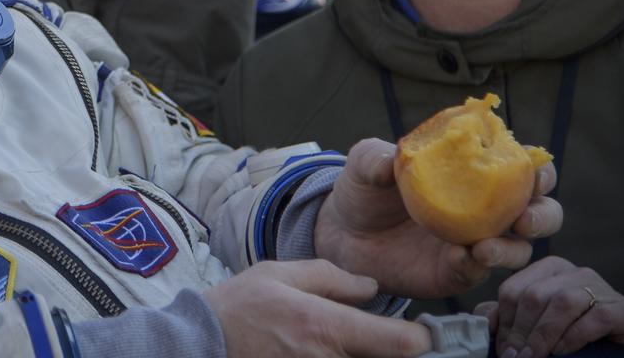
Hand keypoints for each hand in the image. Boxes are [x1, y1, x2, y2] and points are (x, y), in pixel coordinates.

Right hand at [205, 259, 431, 357]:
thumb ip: (331, 278)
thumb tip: (371, 288)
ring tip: (357, 341)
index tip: (420, 331)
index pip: (401, 343)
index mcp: (324, 326)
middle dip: (390, 350)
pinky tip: (330, 349)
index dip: (420, 337)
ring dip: (367, 355)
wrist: (202, 344)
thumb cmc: (238, 307)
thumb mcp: (280, 273)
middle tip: (382, 336)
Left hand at [314, 139, 561, 298]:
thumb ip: (377, 157)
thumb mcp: (366, 163)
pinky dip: (475, 267)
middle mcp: (486, 210)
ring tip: (485, 246)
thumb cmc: (366, 188)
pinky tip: (461, 257)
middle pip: (540, 212)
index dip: (537, 169)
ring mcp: (475, 243)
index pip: (521, 168)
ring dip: (511, 248)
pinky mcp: (456, 272)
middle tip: (523, 219)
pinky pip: (477, 273)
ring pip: (518, 250)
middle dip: (543, 214)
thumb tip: (390, 160)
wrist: (342, 231)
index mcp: (475, 173)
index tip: (532, 169)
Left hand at [473, 256, 623, 357]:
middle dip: (521, 331)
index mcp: (549, 271)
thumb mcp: (535, 326)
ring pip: (562, 301)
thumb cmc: (573, 340)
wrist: (621, 356)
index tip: (503, 348)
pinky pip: (595, 316)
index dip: (504, 321)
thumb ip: (507, 318)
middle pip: (535, 295)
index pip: (514, 289)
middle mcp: (576, 273)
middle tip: (515, 357)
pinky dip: (574, 335)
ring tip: (534, 357)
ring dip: (544, 335)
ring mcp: (603, 289)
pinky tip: (563, 351)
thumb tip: (483, 320)